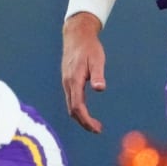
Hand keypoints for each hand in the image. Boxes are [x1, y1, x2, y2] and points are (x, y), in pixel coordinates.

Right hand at [61, 12, 105, 133]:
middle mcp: (68, 83)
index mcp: (74, 80)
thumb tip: (100, 89)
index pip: (77, 106)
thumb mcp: (97, 59)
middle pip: (72, 110)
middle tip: (97, 129)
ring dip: (81, 117)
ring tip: (94, 124)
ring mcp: (66, 82)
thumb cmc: (89, 47)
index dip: (86, 120)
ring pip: (70, 105)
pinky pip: (70, 99)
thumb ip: (98, 75)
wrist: (76, 35)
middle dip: (84, 122)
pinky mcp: (68, 80)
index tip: (97, 128)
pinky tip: (86, 111)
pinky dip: (78, 109)